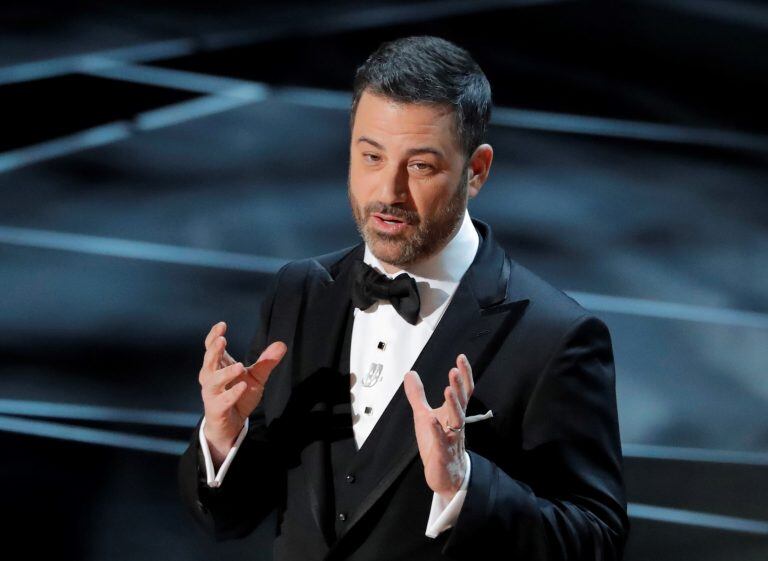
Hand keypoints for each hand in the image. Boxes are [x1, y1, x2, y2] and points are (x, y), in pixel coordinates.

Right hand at [199, 321, 286, 450]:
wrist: (232, 424)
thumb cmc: (240, 395)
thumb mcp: (256, 377)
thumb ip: (266, 362)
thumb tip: (282, 344)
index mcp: (218, 366)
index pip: (211, 348)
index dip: (214, 336)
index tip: (222, 324)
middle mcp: (211, 378)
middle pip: (208, 362)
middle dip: (214, 350)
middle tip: (222, 339)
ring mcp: (212, 395)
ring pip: (213, 382)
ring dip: (225, 373)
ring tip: (239, 365)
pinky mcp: (217, 410)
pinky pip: (222, 402)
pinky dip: (232, 394)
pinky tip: (242, 386)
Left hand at [404, 353, 473, 499]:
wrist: (445, 474)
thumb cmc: (437, 442)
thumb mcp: (423, 415)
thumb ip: (417, 395)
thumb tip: (410, 373)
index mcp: (452, 413)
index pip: (463, 392)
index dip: (464, 375)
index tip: (461, 358)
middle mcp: (456, 424)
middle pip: (461, 403)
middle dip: (458, 387)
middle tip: (454, 370)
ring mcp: (451, 438)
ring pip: (456, 420)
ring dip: (453, 405)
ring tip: (447, 390)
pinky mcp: (442, 453)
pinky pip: (442, 441)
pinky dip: (437, 431)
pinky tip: (432, 420)